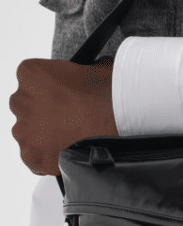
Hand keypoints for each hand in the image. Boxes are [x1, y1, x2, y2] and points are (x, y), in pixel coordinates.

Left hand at [9, 56, 118, 176]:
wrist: (117, 121)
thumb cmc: (106, 95)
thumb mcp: (93, 68)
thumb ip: (77, 72)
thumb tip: (85, 77)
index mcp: (31, 74)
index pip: (31, 81)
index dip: (49, 90)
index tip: (63, 97)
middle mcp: (22, 101)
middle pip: (26, 107)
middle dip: (43, 113)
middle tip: (68, 117)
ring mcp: (25, 131)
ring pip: (28, 133)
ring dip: (43, 135)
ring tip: (69, 135)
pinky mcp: (33, 155)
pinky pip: (34, 158)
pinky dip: (47, 157)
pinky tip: (66, 149)